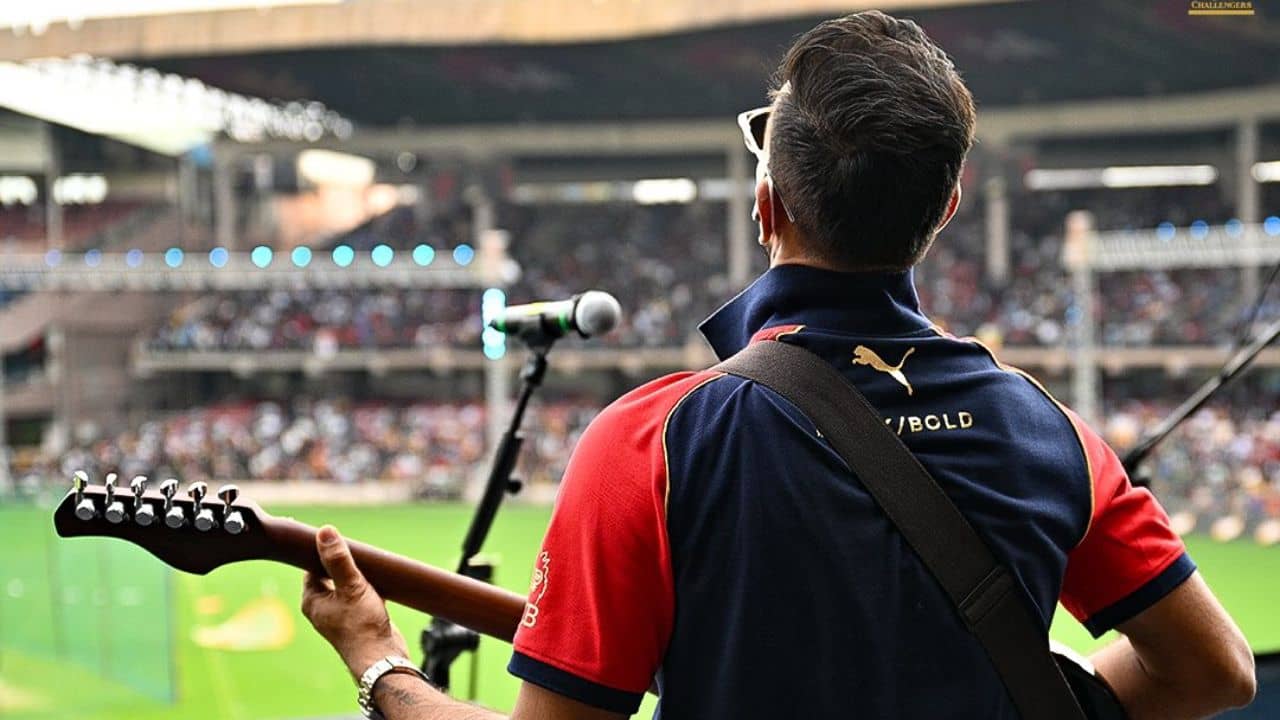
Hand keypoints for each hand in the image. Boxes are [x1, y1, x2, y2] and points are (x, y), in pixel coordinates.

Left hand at [301, 525, 410, 677]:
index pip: (312, 567)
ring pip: (346, 584)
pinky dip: (368, 587)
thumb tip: (325, 532)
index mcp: (312, 600)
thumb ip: (338, 560)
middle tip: (357, 550)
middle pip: (330, 574)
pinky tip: (380, 582)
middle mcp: (323, 607)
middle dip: (343, 562)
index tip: (337, 539)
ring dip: (358, 574)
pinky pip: (359, 595)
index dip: (323, 552)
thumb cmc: (362, 625)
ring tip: (370, 565)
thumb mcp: (351, 586)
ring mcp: (340, 614)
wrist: (382, 656)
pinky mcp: (358, 618)